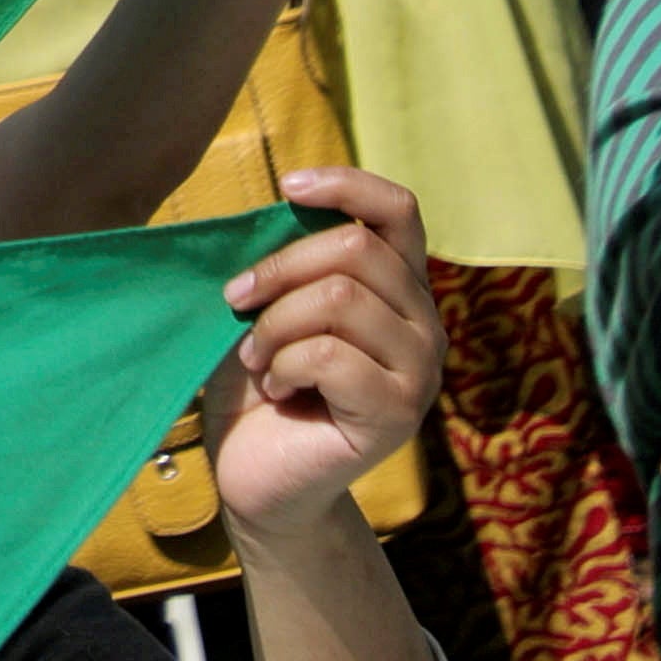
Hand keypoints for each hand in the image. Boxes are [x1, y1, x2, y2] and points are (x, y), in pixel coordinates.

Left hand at [210, 169, 442, 533]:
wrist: (256, 474)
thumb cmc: (259, 384)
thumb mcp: (267, 307)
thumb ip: (291, 261)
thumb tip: (284, 200)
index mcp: (398, 289)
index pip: (399, 212)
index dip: (347, 186)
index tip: (287, 186)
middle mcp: (423, 325)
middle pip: (355, 249)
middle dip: (278, 270)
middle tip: (236, 304)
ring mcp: (420, 371)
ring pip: (340, 299)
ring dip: (274, 326)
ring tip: (259, 360)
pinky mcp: (399, 413)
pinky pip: (331, 355)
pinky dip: (284, 365)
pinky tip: (279, 390)